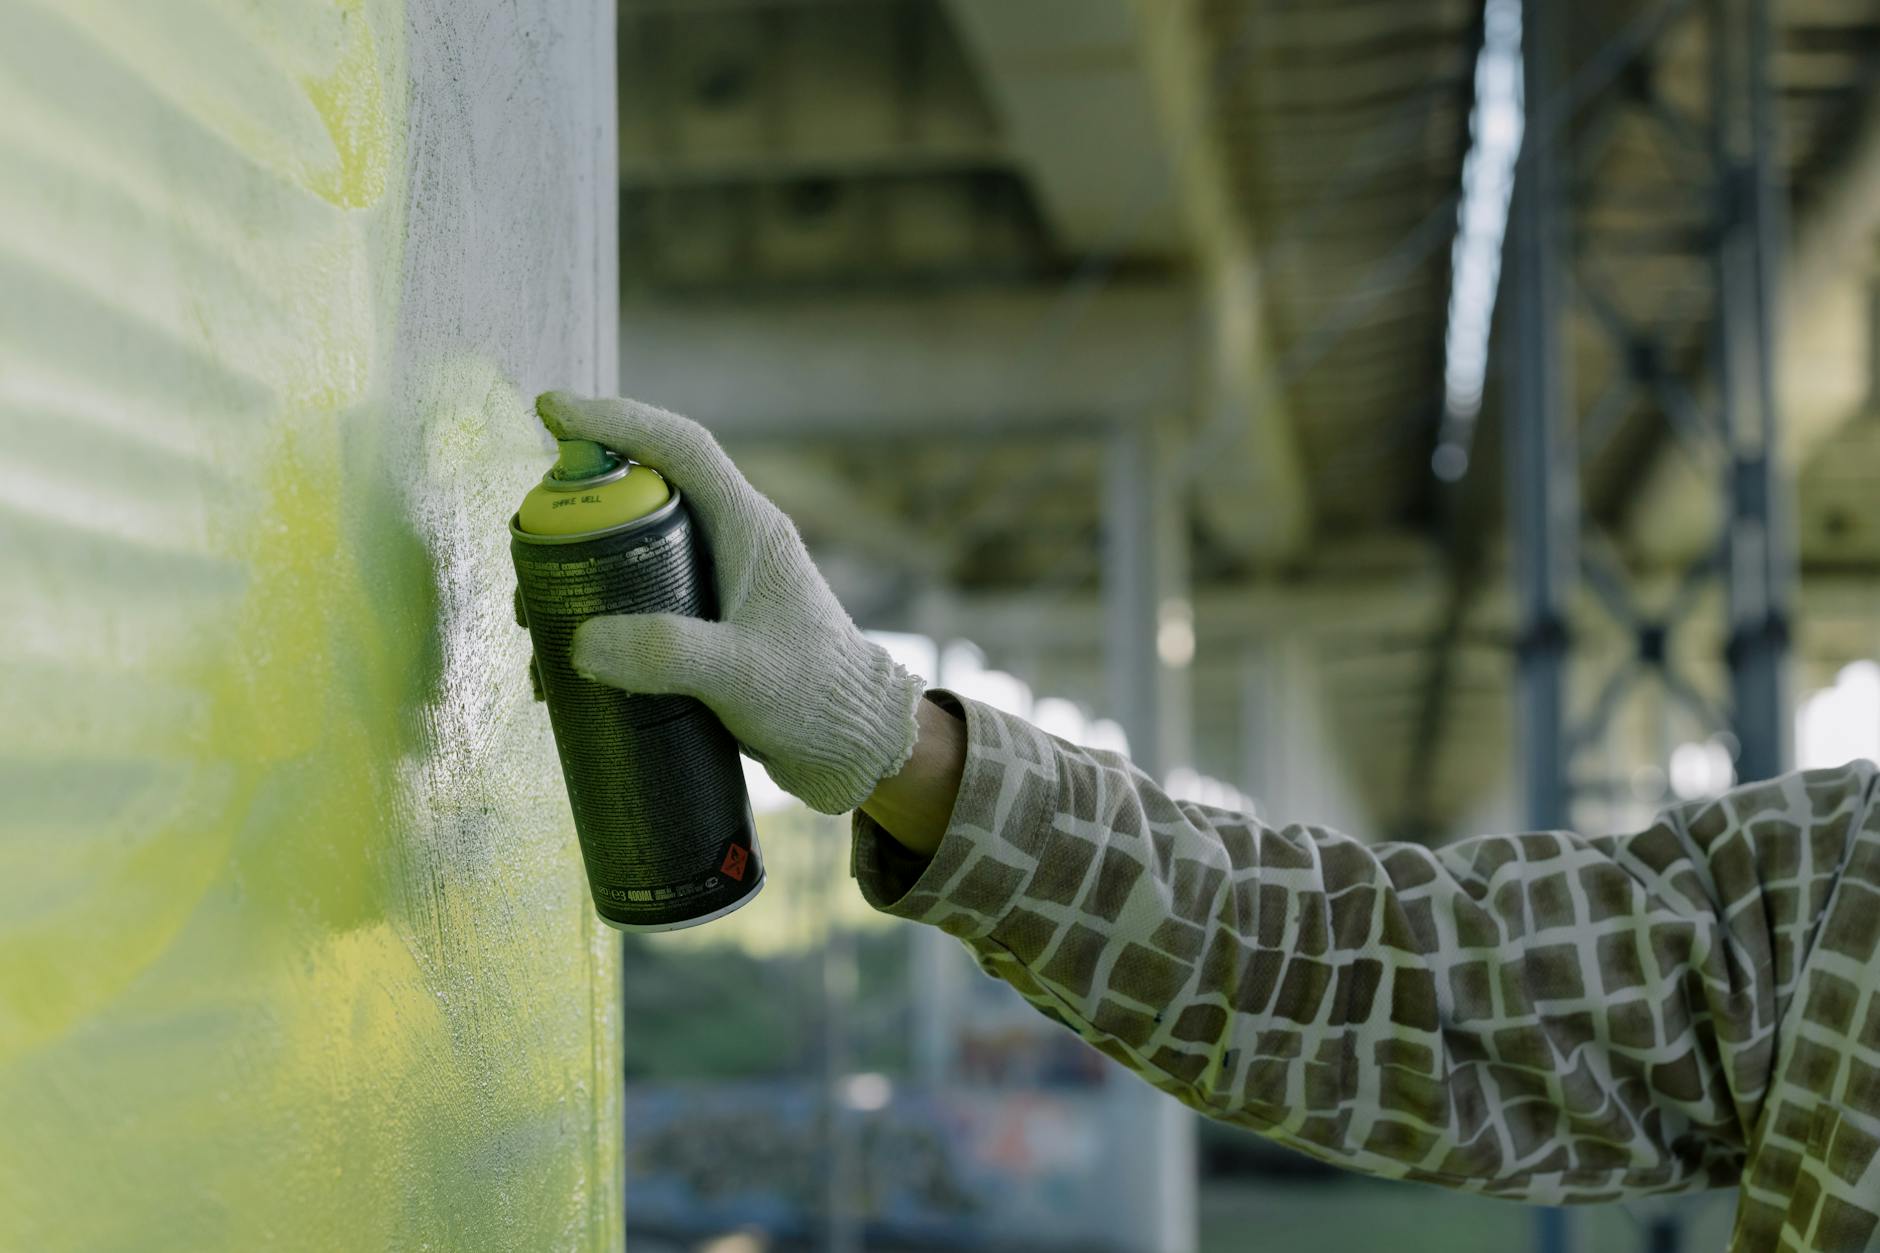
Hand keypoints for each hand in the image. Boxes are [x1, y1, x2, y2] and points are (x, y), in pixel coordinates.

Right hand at [533, 391, 924, 815]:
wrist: (855, 748)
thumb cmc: (818, 698)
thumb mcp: (742, 675)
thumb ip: (666, 654)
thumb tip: (579, 642)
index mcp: (749, 528)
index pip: (679, 448)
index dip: (616, 421)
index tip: (552, 410)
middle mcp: (730, 545)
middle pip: (640, 499)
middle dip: (575, 514)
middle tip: (527, 548)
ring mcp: (715, 588)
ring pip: (631, 555)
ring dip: (578, 577)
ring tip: (534, 621)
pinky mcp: (703, 631)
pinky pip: (637, 606)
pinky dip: (596, 625)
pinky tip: (564, 669)